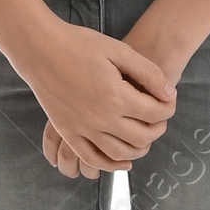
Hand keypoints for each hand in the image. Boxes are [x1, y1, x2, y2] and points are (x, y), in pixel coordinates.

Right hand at [24, 20, 176, 179]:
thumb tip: (169, 93)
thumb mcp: (119, 50)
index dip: (167, 107)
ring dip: (138, 150)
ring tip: (145, 138)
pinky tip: (123, 162)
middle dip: (157, 129)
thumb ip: (148, 72)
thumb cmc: (79, 44)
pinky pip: (91, 158)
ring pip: (119, 153)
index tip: (168, 99)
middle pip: (141, 136)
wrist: (40, 48)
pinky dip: (109, 165)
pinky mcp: (67, 132)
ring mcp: (82, 128)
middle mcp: (100, 118)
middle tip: (160, 118)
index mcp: (115, 96)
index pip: (154, 113)